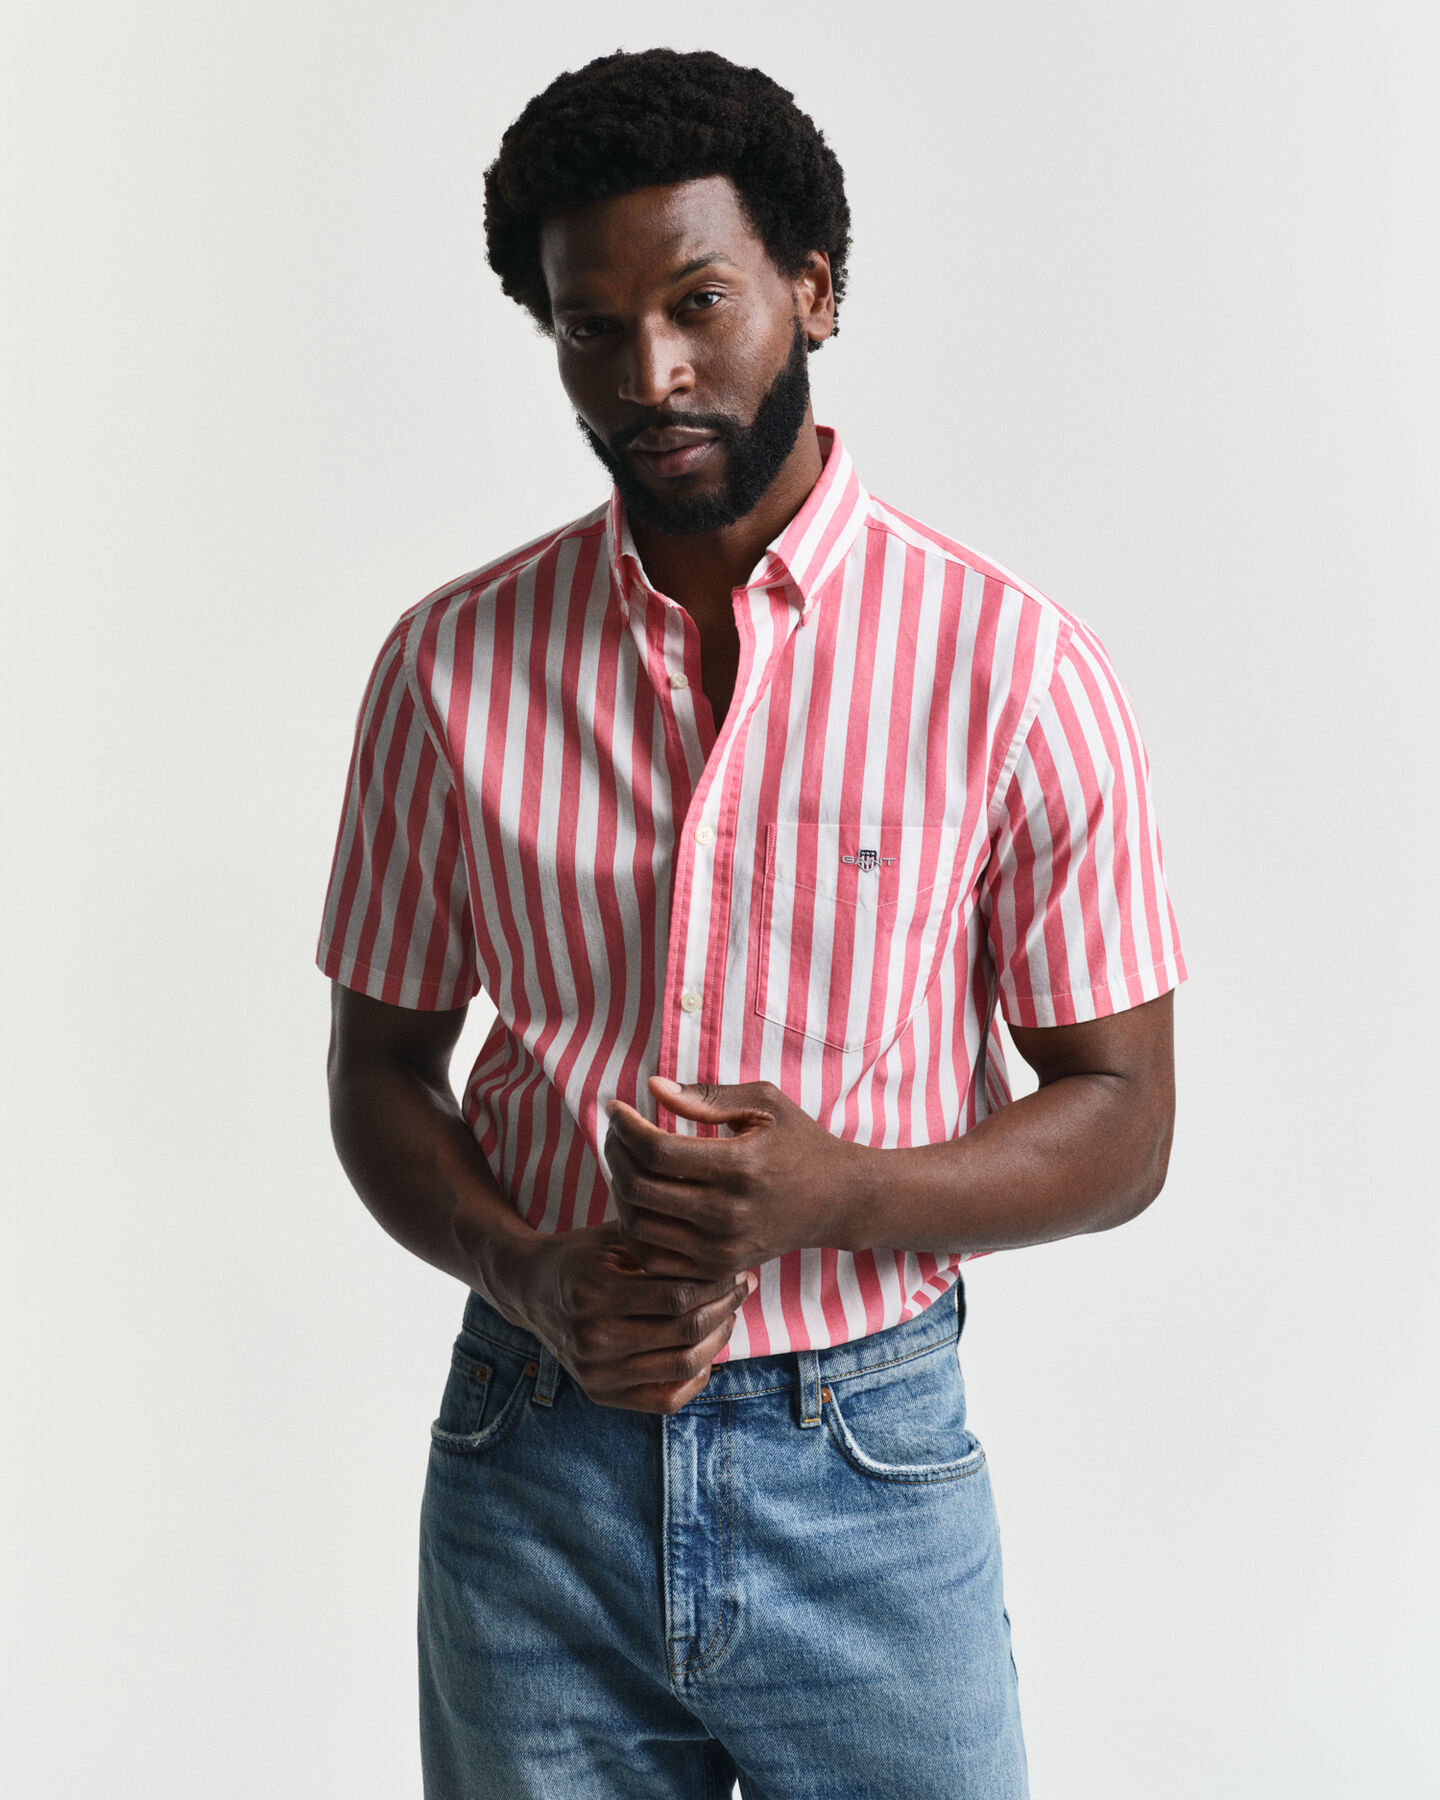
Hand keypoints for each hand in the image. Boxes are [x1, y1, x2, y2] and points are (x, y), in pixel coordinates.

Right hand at [492, 1222, 755, 1414]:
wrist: (528, 1290)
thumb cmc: (581, 1256)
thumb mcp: (614, 1237)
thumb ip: (662, 1245)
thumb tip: (728, 1256)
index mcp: (594, 1292)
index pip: (677, 1296)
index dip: (716, 1284)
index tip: (735, 1271)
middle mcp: (591, 1337)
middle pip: (683, 1332)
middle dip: (724, 1308)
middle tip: (740, 1289)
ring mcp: (594, 1372)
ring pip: (682, 1366)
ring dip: (717, 1341)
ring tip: (727, 1315)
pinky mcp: (599, 1394)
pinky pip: (666, 1399)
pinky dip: (696, 1377)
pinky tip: (704, 1350)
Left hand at [604, 1077, 870, 1280]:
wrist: (836, 1200)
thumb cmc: (798, 1142)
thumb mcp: (765, 1104)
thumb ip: (707, 1096)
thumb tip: (652, 1088)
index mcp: (740, 1166)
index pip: (657, 1151)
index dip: (625, 1127)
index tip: (615, 1107)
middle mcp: (728, 1213)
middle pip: (640, 1187)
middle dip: (616, 1152)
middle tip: (616, 1132)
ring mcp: (721, 1247)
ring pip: (637, 1225)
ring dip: (620, 1189)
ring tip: (626, 1162)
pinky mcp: (717, 1268)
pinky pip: (653, 1257)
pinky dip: (635, 1227)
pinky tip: (641, 1198)